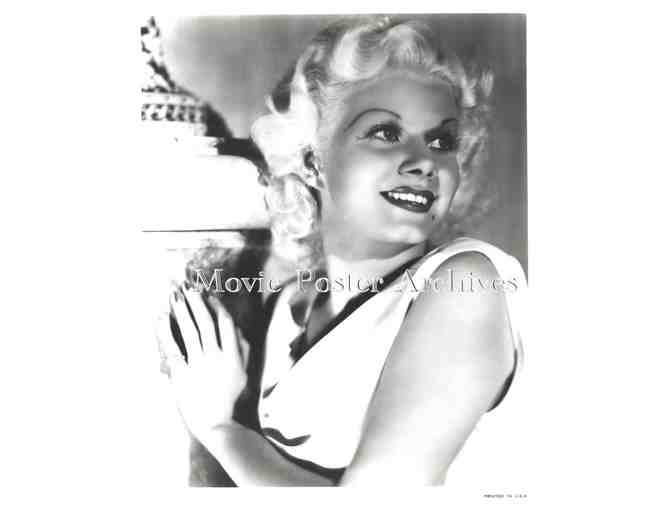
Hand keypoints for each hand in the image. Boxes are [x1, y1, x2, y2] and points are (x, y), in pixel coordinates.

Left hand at [156, 284, 247, 440]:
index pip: (225, 323)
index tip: (208, 295)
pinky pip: (172, 348)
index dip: (216, 307)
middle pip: (206, 322)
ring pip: (190, 331)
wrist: (221, 426)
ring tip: (175, 296)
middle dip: (197, 303)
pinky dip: (165, 331)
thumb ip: (243, 349)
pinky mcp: (182, 375)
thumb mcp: (245, 373)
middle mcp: (217, 357)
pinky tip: (161, 318)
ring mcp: (199, 366)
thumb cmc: (234, 401)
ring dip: (182, 311)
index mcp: (234, 356)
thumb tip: (237, 328)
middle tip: (188, 288)